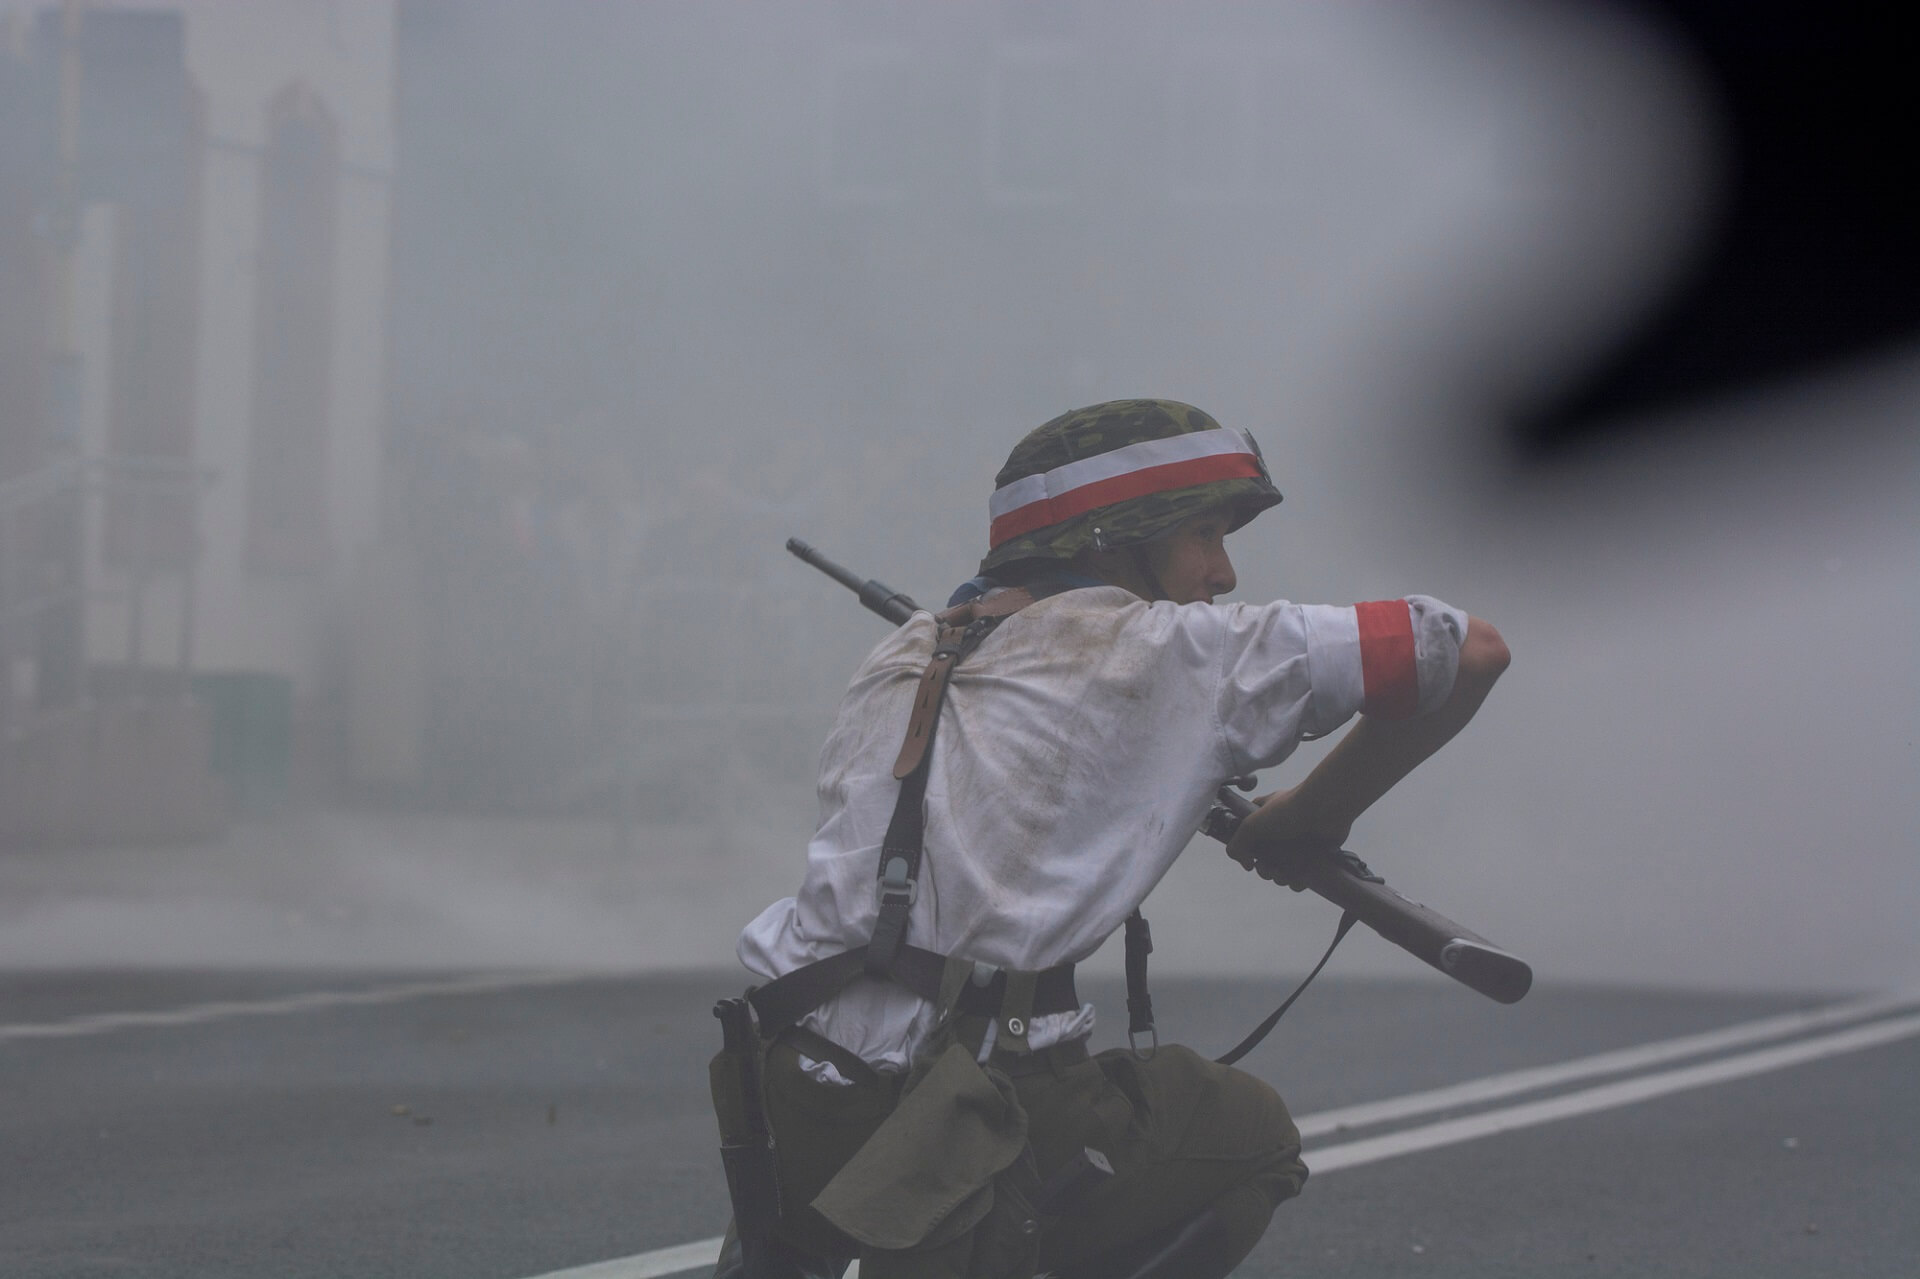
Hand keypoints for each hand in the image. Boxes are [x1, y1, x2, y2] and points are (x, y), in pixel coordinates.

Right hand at [1225, 787, 1351, 890]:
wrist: (1324, 808)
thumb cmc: (1287, 810)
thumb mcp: (1251, 824)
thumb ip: (1237, 845)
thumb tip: (1247, 865)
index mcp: (1264, 819)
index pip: (1250, 841)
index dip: (1248, 854)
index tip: (1250, 859)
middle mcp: (1280, 832)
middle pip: (1265, 860)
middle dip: (1264, 870)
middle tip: (1268, 868)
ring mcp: (1298, 844)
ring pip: (1283, 871)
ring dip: (1280, 878)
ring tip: (1283, 874)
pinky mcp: (1314, 855)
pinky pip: (1302, 876)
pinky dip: (1298, 881)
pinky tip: (1297, 879)